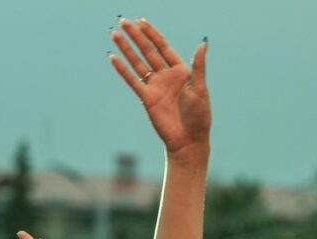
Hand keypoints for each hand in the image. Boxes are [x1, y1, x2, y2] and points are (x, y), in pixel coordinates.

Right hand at [110, 18, 210, 159]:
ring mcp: (155, 86)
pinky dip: (122, 70)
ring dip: (126, 49)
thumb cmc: (199, 116)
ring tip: (115, 34)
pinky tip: (113, 58)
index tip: (141, 21)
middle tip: (123, 21)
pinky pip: (132, 80)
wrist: (188, 140)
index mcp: (180, 71)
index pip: (163, 47)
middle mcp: (166, 76)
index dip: (152, 33)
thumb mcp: (200, 88)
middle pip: (148, 51)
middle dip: (136, 36)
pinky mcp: (146, 98)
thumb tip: (203, 43)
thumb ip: (198, 65)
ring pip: (138, 63)